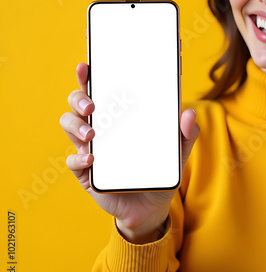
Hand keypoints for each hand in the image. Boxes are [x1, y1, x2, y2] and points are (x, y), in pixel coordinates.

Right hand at [59, 62, 199, 242]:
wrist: (152, 206)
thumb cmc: (160, 169)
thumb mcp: (178, 149)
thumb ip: (186, 132)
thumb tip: (189, 113)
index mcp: (120, 116)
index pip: (101, 89)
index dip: (90, 76)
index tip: (87, 64)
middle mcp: (101, 127)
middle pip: (78, 104)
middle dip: (79, 98)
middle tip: (92, 105)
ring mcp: (91, 148)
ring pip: (70, 127)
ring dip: (76, 126)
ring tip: (93, 134)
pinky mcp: (87, 173)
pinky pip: (73, 162)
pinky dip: (78, 158)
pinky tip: (92, 158)